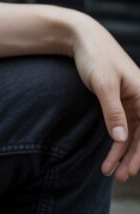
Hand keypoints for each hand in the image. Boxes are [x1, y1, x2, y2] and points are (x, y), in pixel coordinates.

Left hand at [70, 14, 139, 181]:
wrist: (80, 37)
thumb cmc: (95, 56)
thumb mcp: (103, 84)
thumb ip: (113, 111)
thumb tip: (122, 140)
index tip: (132, 170)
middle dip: (132, 158)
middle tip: (120, 177)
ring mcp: (130, 100)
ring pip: (131, 134)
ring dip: (122, 154)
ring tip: (110, 173)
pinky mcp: (118, 101)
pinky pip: (121, 126)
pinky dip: (115, 142)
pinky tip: (108, 157)